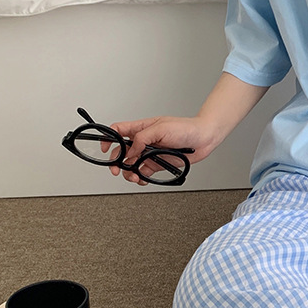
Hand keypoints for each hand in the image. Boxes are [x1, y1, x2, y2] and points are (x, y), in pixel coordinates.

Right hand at [104, 115, 221, 184]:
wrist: (203, 139)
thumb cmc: (186, 128)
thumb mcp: (161, 128)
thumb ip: (142, 138)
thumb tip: (130, 151)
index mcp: (141, 128)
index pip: (118, 130)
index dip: (108, 138)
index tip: (104, 148)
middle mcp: (143, 141)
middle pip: (121, 151)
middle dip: (116, 161)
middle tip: (116, 170)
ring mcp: (150, 153)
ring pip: (131, 164)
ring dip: (128, 172)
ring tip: (133, 176)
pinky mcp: (157, 163)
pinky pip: (143, 172)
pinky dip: (140, 178)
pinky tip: (142, 179)